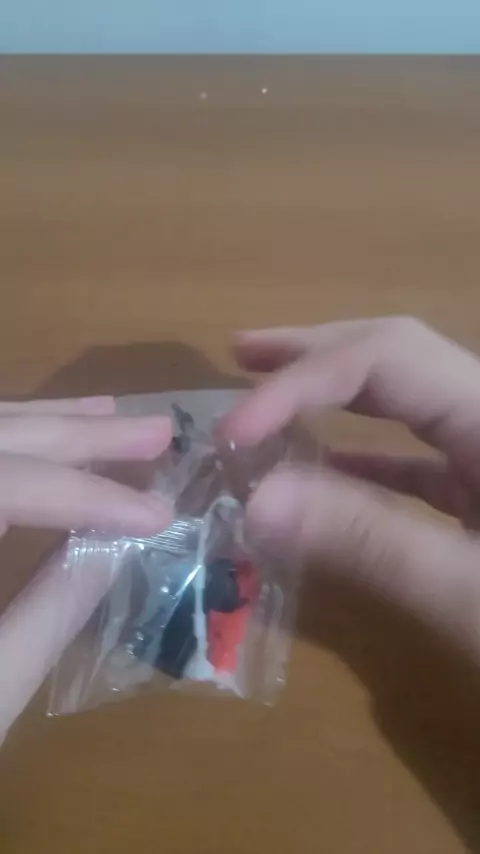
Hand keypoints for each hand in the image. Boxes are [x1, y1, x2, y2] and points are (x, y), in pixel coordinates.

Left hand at [0, 396, 171, 740]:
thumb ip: (51, 609)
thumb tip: (120, 543)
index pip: (1, 488)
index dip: (84, 496)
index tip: (157, 513)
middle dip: (73, 435)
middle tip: (159, 431)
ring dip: (44, 424)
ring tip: (119, 415)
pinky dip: (9, 441)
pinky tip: (52, 432)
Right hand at [224, 317, 479, 659]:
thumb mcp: (472, 591)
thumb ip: (370, 541)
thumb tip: (257, 499)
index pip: (386, 360)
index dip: (304, 380)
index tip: (236, 430)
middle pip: (398, 356)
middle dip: (316, 352)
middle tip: (241, 355)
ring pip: (408, 403)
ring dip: (334, 396)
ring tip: (267, 394)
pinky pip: (419, 460)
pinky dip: (363, 459)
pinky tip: (320, 473)